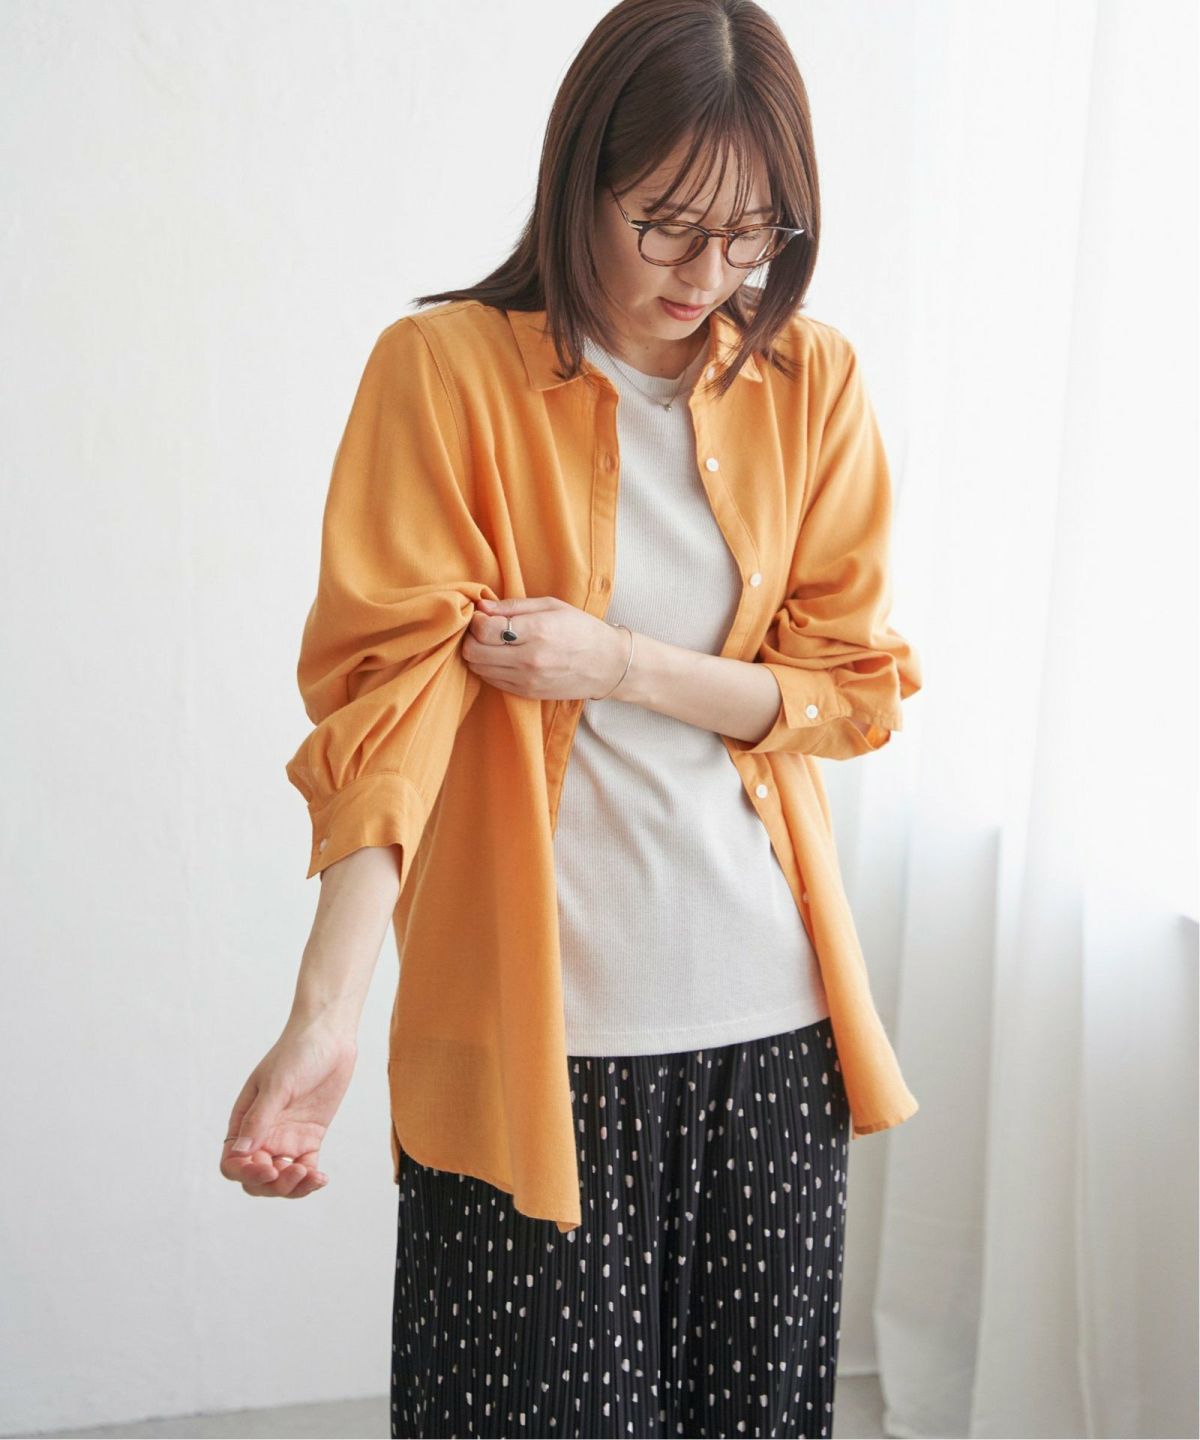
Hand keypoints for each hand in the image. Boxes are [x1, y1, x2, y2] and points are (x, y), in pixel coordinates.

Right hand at [219, 1020, 357, 1197]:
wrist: (329, 1037)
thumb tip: (240, 1152)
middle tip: (293, 1172)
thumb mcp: (277, 1084)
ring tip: (311, 1175)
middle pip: (256, 1178)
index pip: (233, 1162)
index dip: (245, 1174)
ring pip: (281, 1179)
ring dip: (292, 1186)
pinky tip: (321, 1178)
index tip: (267, 1169)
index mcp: (244, 1120)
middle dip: (271, 1185)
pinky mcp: (310, 1137)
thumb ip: (260, 1118)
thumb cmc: (296, 1052)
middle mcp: (263, 1134)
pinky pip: (305, 1168)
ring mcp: (286, 1137)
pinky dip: (310, 1179)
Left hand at [466, 595, 631, 700]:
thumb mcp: (552, 606)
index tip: (484, 614)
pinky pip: (491, 681)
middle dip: (471, 637)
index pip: (484, 629)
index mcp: (538, 631)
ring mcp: (527, 680)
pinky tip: (502, 657)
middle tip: (483, 628)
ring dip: (478, 653)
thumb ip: (514, 606)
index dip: (477, 619)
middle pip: (474, 652)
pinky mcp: (527, 693)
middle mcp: (529, 659)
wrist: (607, 665)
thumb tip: (482, 606)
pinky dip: (489, 668)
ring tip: (493, 643)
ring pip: (478, 669)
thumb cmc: (582, 629)